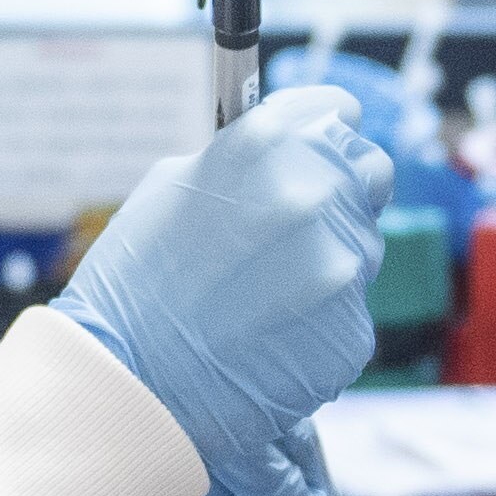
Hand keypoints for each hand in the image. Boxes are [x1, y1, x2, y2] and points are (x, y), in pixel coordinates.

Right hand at [57, 94, 393, 486]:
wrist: (124, 384)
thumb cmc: (132, 282)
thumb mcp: (172, 185)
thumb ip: (244, 157)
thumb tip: (294, 145)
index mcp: (267, 145)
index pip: (340, 111)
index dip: (323, 132)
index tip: (316, 148)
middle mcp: (314, 195)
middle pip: (370, 173)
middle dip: (340, 192)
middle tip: (291, 231)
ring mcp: (339, 267)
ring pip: (361, 249)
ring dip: (326, 264)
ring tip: (260, 298)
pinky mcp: (352, 332)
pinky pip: (348, 314)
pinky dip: (317, 325)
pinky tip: (266, 339)